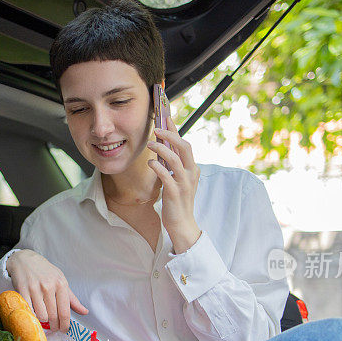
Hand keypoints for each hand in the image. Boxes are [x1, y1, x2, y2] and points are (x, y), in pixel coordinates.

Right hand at [6, 249, 88, 331]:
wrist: (25, 260)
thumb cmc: (45, 271)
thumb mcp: (61, 280)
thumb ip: (72, 298)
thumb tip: (84, 312)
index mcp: (61, 284)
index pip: (65, 311)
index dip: (65, 325)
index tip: (64, 330)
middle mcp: (49, 286)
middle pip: (53, 316)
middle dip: (54, 326)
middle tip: (54, 328)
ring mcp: (35, 289)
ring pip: (41, 315)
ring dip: (43, 321)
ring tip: (44, 320)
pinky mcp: (22, 290)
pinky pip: (29, 310)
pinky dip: (32, 316)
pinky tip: (34, 315)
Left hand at [147, 115, 201, 253]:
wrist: (182, 224)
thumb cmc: (177, 201)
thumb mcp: (176, 179)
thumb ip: (171, 164)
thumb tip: (161, 147)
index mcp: (192, 168)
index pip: (184, 144)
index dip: (175, 130)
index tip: (165, 117)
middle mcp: (191, 173)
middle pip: (184, 147)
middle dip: (171, 135)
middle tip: (156, 128)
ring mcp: (184, 183)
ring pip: (176, 159)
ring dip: (162, 149)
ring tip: (150, 143)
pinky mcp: (176, 193)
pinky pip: (167, 176)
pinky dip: (158, 167)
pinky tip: (150, 163)